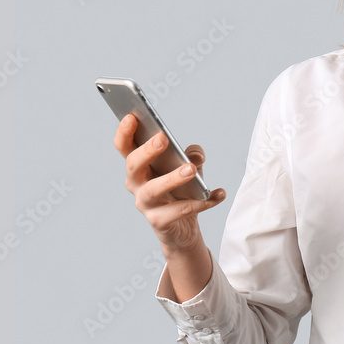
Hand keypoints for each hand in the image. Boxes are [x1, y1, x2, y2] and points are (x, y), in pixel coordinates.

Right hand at [114, 114, 225, 254]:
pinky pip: (179, 211)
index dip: (124, 132)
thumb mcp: (189, 167)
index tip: (132, 116)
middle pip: (133, 165)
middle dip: (146, 151)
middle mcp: (136, 184)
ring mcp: (145, 204)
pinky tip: (218, 194)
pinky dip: (202, 202)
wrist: (184, 227)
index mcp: (139, 166)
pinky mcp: (159, 221)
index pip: (125, 147)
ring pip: (153, 190)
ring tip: (191, 169)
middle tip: (163, 139)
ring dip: (172, 178)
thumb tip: (195, 155)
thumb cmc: (182, 189)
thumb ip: (192, 157)